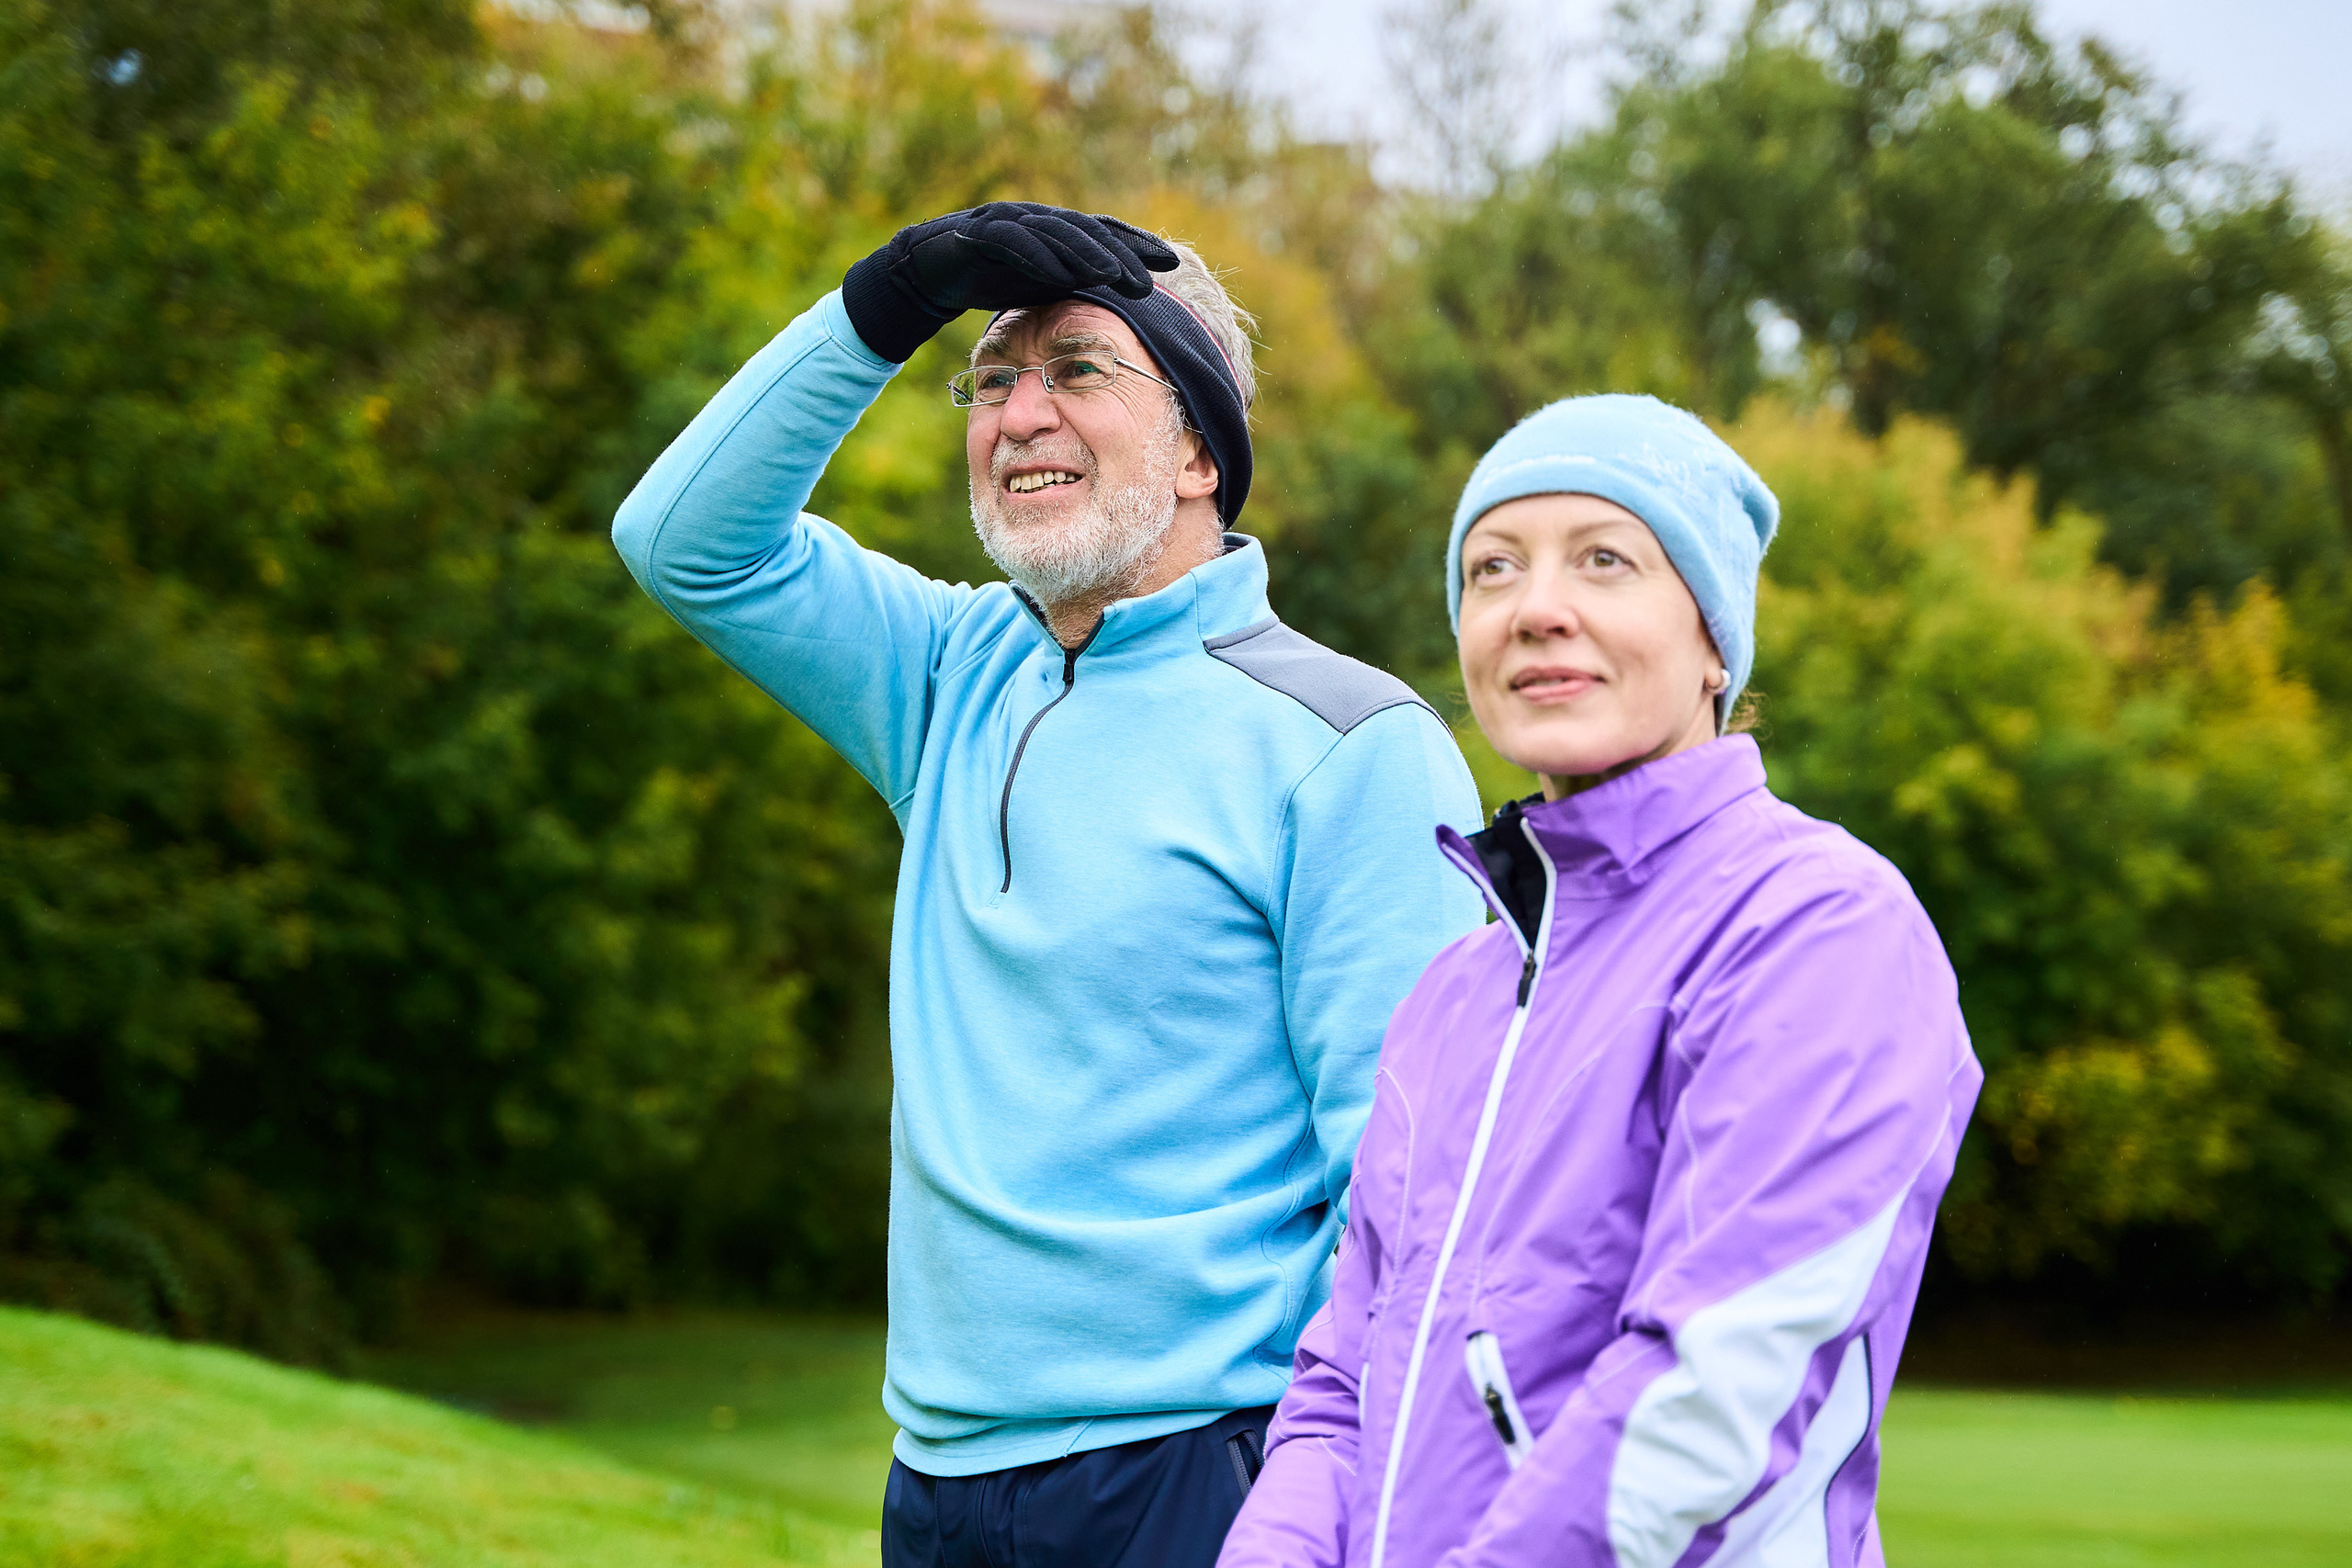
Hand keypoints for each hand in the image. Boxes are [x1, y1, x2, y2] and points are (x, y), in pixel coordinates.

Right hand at [840, 202, 1178, 362]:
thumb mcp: (1042, 288)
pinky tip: (1057, 270)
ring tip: (1114, 274)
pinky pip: (1013, 241)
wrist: (929, 270)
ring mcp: (1010, 222)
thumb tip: (1118, 308)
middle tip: (1151, 278)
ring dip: (1087, 253)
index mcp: (1059, 233)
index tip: (1172, 263)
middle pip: (1089, 232)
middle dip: (1122, 253)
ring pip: (1056, 233)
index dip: (1138, 245)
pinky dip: (1036, 254)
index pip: (1106, 235)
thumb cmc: (990, 279)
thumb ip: (1076, 288)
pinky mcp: (981, 232)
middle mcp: (1040, 221)